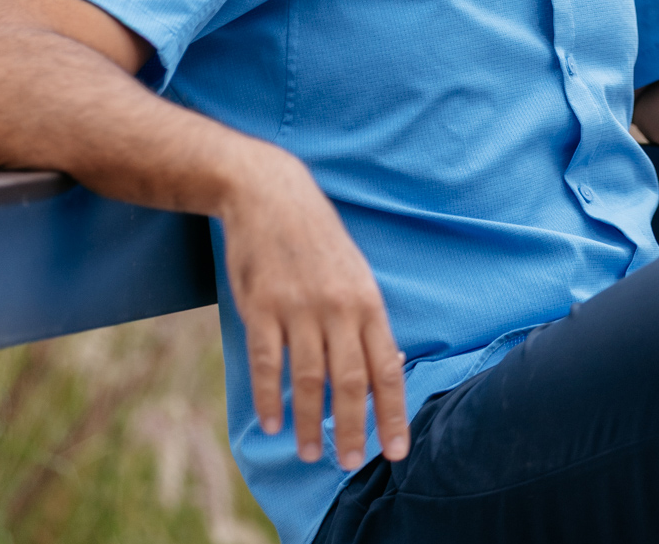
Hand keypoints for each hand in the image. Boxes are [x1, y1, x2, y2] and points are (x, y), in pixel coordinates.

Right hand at [219, 146, 409, 469]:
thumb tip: (387, 369)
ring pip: (308, 379)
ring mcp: (299, 307)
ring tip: (312, 452)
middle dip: (353, 429)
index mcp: (367, 301)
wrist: (272, 194)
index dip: (393, 413)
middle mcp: (338, 308)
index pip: (386, 368)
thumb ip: (367, 320)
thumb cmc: (318, 239)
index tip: (395, 450)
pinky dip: (270, 398)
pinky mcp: (263, 306)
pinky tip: (272, 422)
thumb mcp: (355, 273)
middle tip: (349, 464)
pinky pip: (268, 362)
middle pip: (350, 382)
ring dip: (310, 422)